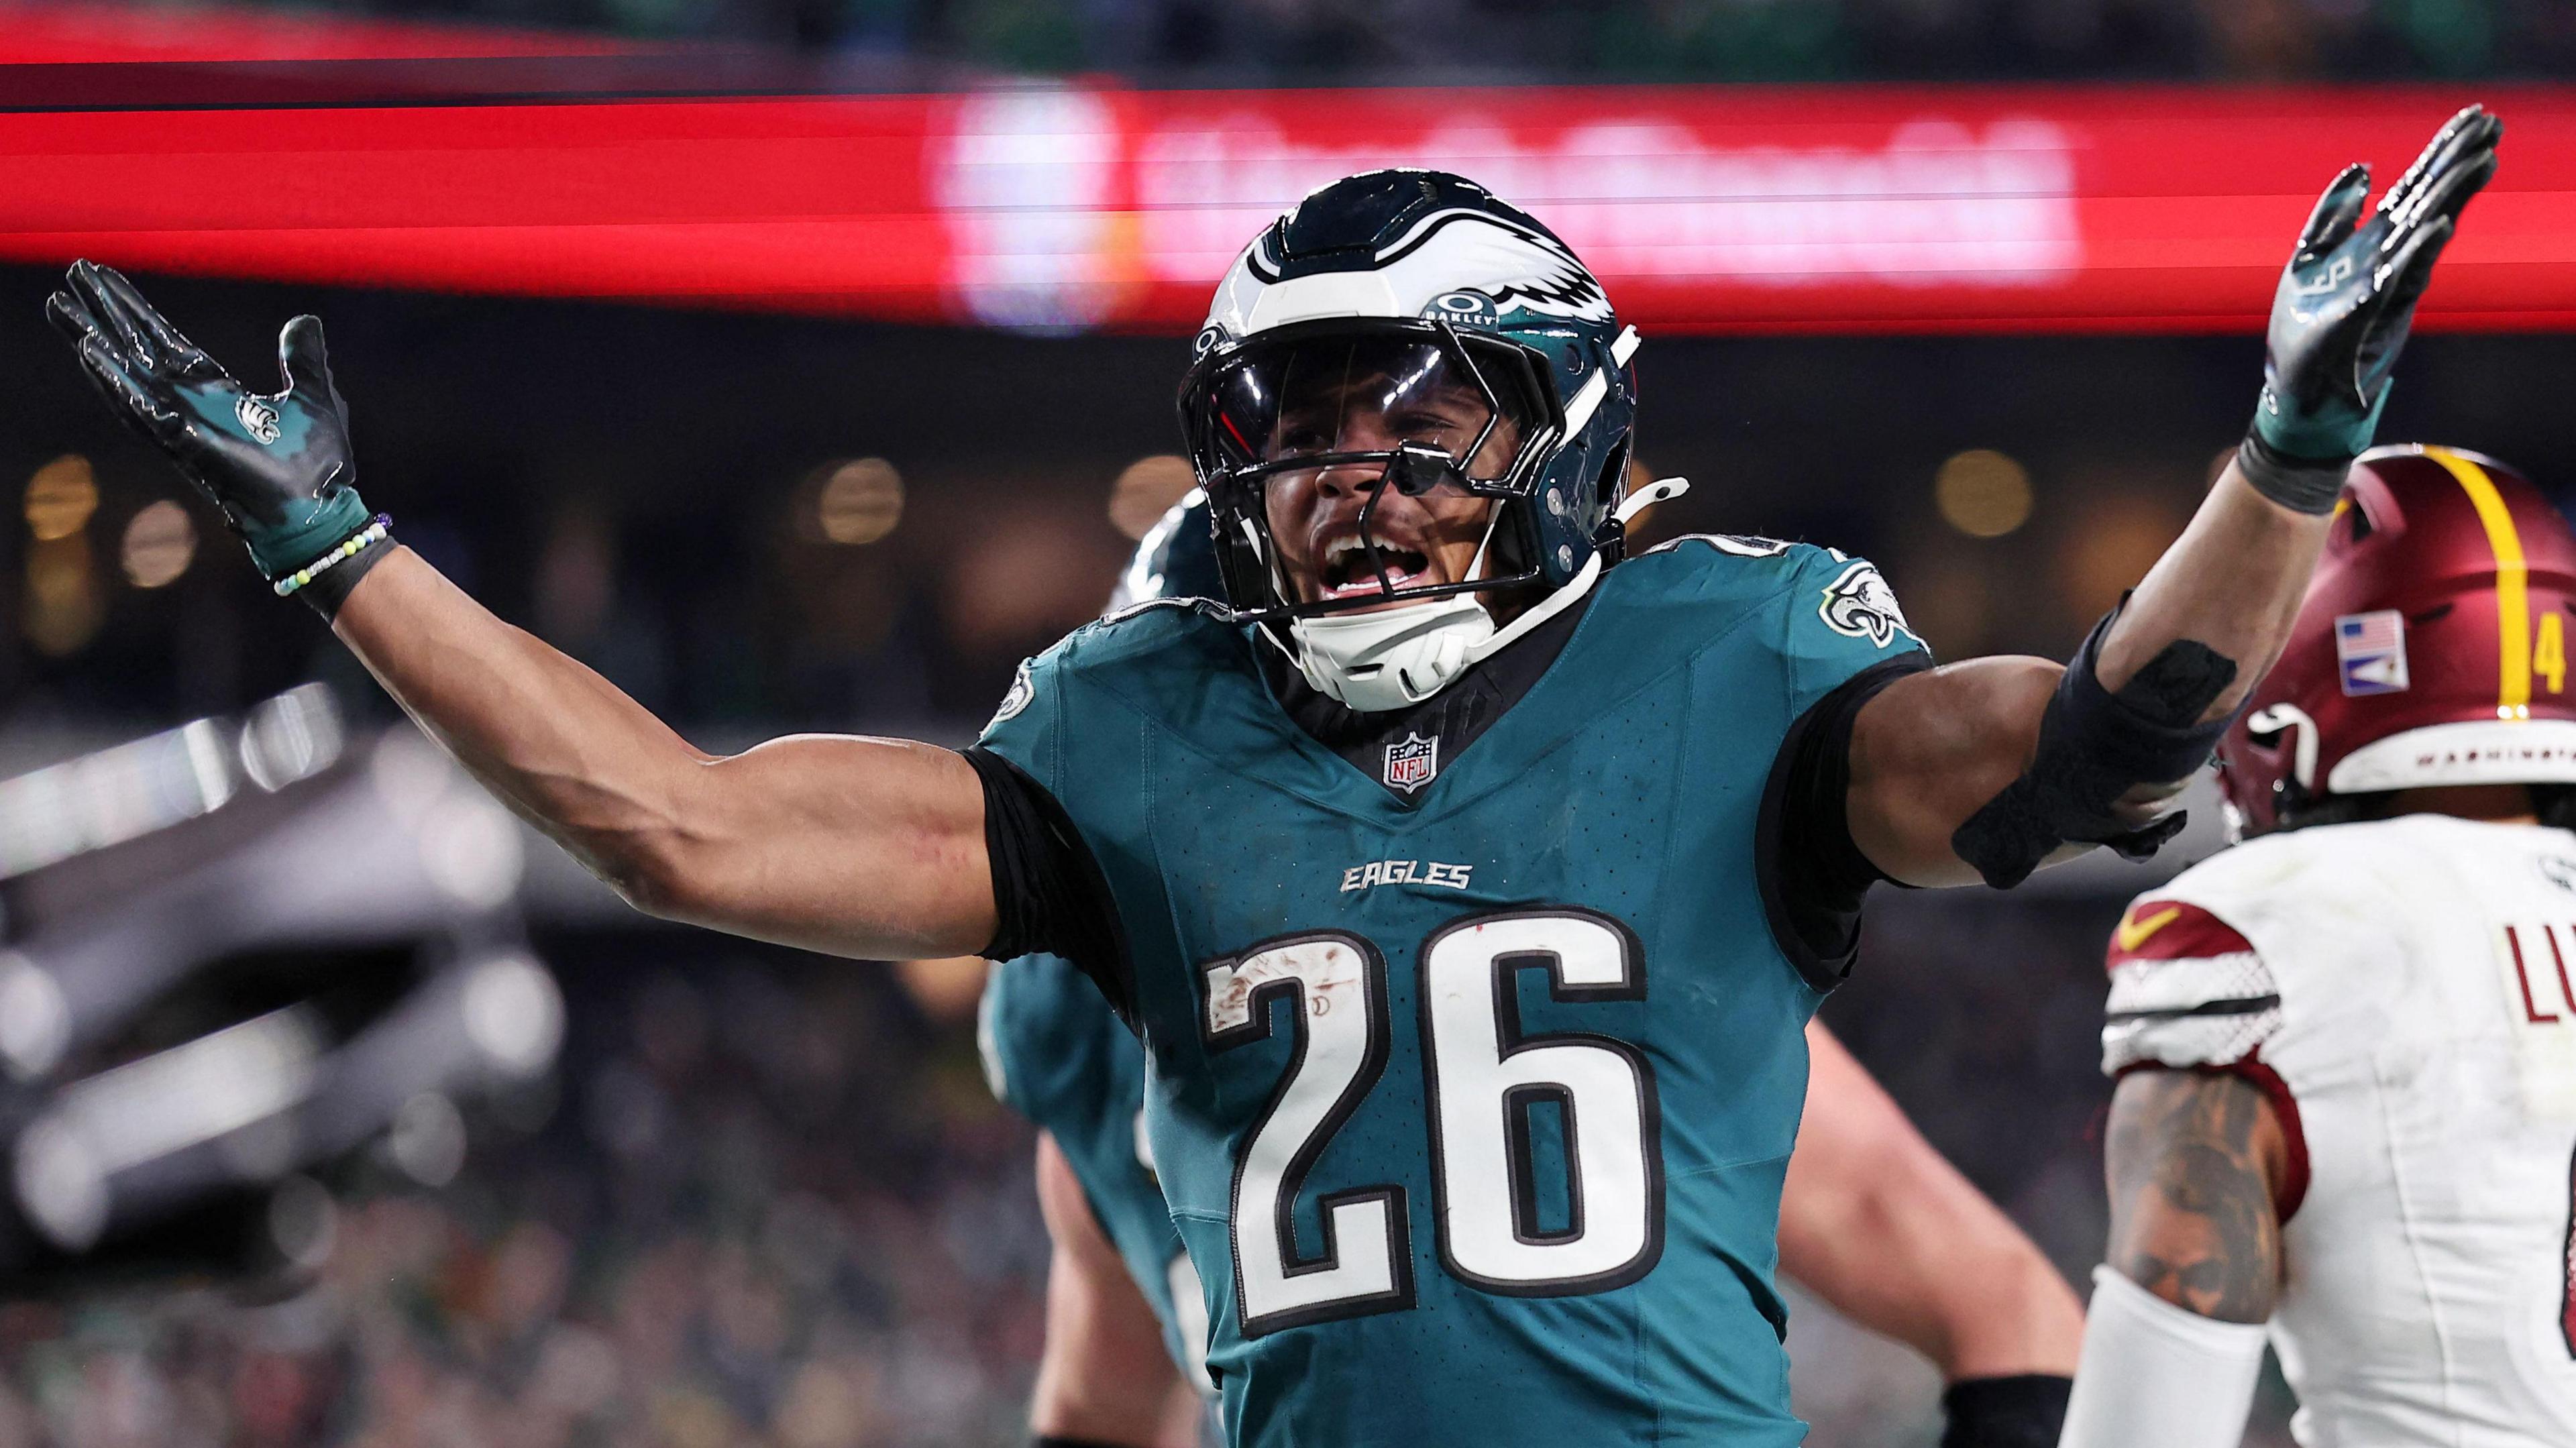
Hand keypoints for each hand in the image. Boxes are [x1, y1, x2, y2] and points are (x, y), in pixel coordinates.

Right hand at [47, 261, 370, 580]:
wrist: (320, 508)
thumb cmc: (317, 464)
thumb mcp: (315, 395)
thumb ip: (303, 358)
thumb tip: (303, 320)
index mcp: (217, 394)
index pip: (167, 343)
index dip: (138, 312)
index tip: (107, 279)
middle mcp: (191, 406)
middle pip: (138, 351)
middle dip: (105, 314)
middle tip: (74, 275)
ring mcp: (183, 425)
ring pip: (127, 376)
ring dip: (94, 341)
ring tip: (63, 308)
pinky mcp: (185, 445)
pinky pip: (143, 410)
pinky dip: (116, 383)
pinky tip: (90, 353)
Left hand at [2251, 105, 2500, 474]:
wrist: (2297, 394)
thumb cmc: (2303, 333)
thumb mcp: (2307, 262)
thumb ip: (2333, 217)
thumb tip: (2364, 168)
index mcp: (2372, 242)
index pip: (2415, 186)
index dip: (2442, 150)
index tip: (2475, 113)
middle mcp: (2389, 258)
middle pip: (2431, 198)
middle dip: (2458, 160)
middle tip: (2492, 121)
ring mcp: (2388, 285)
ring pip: (2426, 231)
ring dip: (2452, 196)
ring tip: (2483, 157)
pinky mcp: (2376, 316)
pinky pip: (2401, 279)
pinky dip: (2418, 252)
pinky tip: (2437, 224)